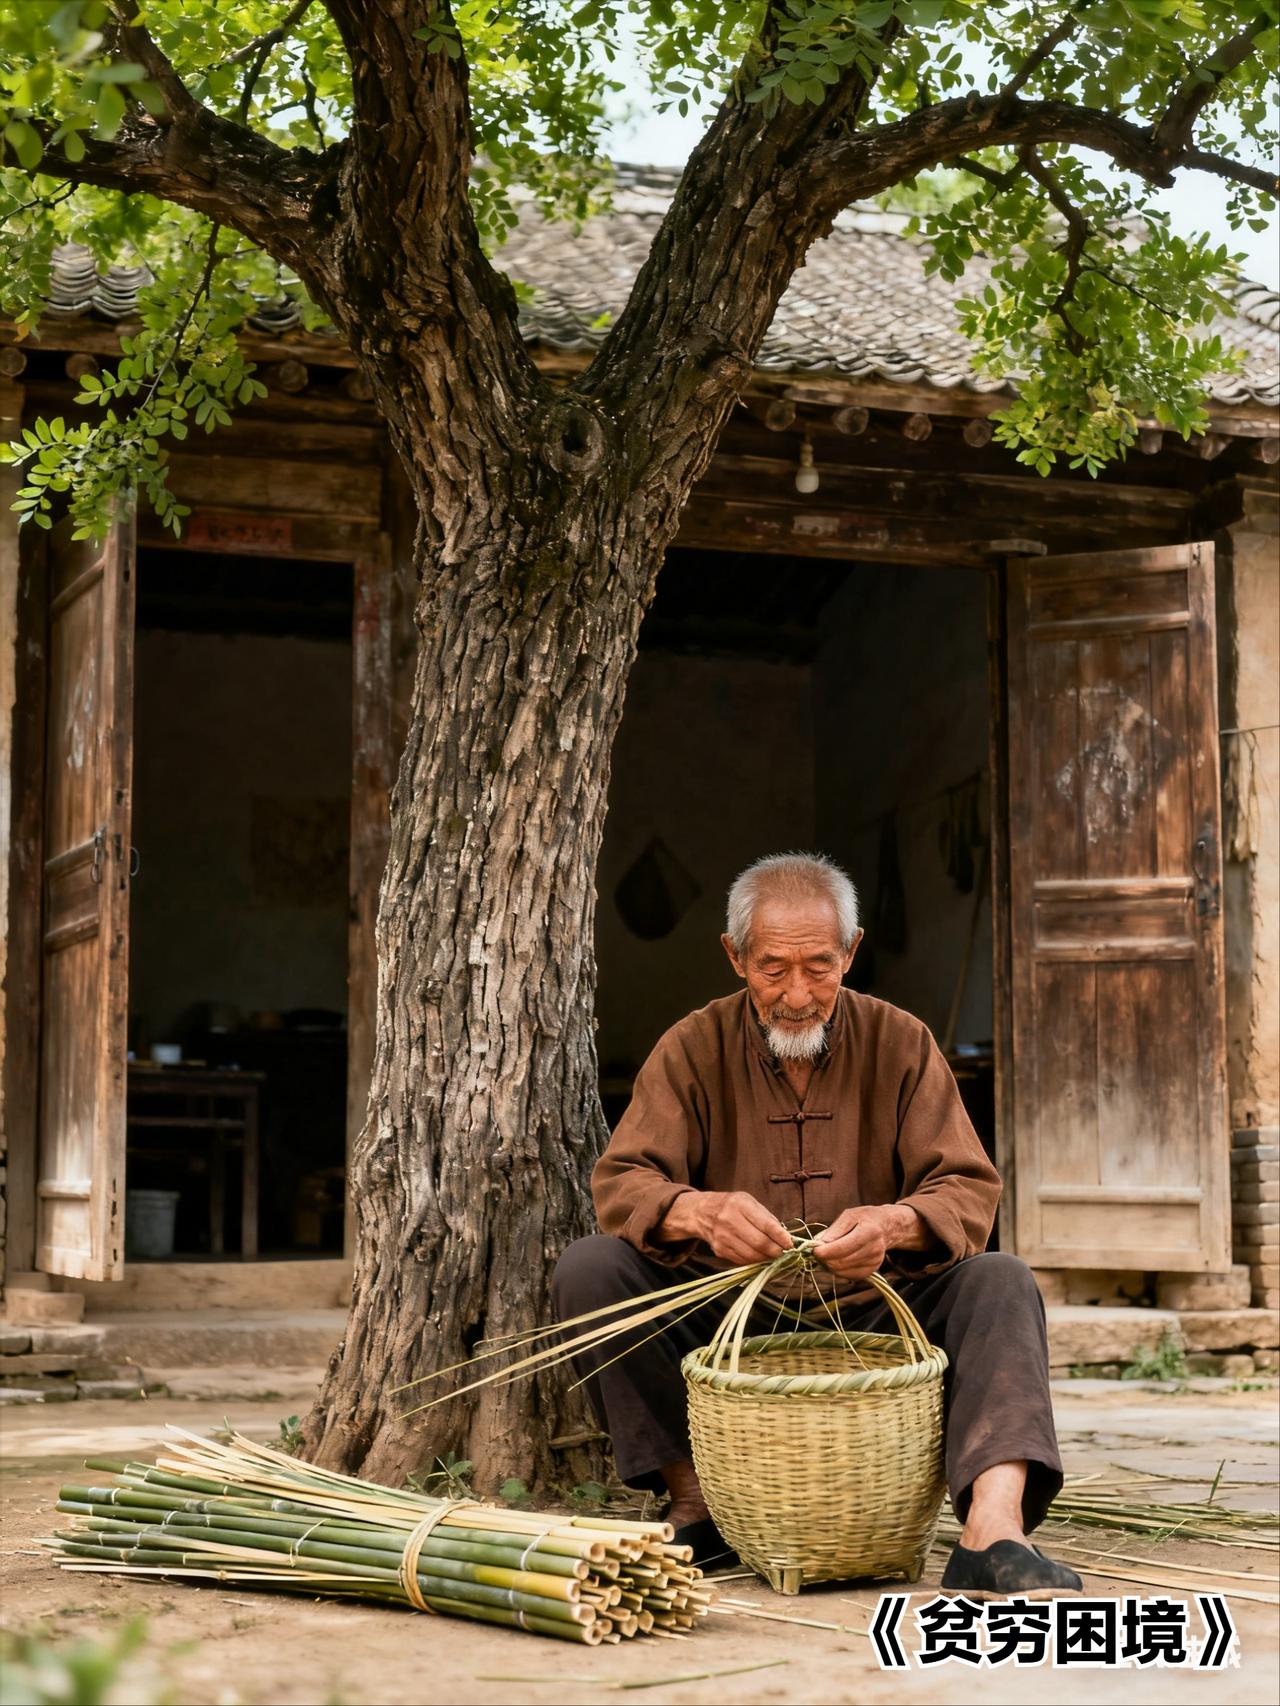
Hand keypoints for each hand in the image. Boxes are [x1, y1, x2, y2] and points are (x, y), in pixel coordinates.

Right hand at [669, 1191, 791, 1264]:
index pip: (765, 1224)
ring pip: (751, 1255)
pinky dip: (754, 1261)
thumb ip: (767, 1218)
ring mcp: (722, 1237)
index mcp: (740, 1205)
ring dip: (766, 1258)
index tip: (790, 1243)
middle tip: (783, 1252)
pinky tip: (759, 1255)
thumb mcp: (750, 1202)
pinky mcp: (719, 1250)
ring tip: (772, 1254)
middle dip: (776, 1251)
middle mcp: (729, 1220)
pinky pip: (742, 1261)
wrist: (703, 1212)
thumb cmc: (732, 1206)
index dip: (780, 1236)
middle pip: (759, 1243)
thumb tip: (784, 1237)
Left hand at [813, 1206, 893, 1280]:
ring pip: (843, 1271)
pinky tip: (836, 1261)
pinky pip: (849, 1276)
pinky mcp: (872, 1271)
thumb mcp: (849, 1215)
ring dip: (830, 1265)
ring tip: (826, 1255)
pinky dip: (838, 1270)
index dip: (824, 1251)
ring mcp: (874, 1262)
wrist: (886, 1227)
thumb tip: (819, 1243)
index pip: (841, 1248)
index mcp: (869, 1232)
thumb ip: (834, 1230)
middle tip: (817, 1252)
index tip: (814, 1249)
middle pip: (841, 1262)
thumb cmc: (865, 1218)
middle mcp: (874, 1249)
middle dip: (824, 1259)